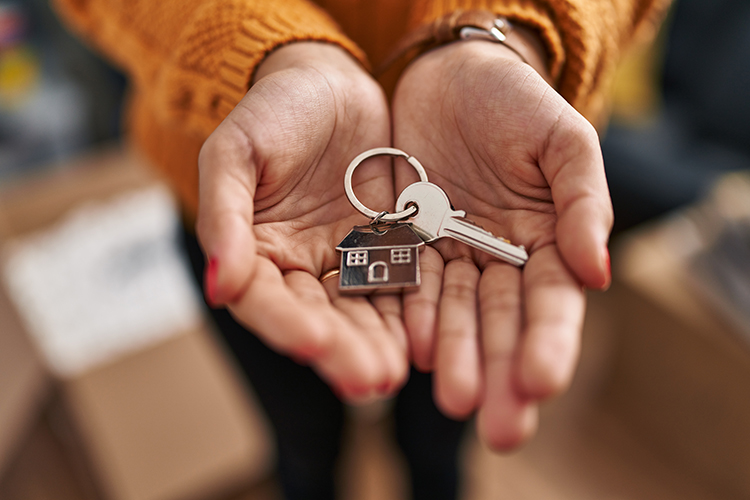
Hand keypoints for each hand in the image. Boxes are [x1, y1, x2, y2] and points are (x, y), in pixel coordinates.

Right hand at [197, 43, 407, 400]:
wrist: (329, 80)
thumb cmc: (273, 109)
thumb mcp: (235, 152)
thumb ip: (224, 216)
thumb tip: (219, 285)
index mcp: (253, 248)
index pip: (262, 298)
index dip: (285, 323)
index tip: (314, 342)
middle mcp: (298, 264)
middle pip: (316, 315)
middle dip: (342, 349)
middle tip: (371, 380)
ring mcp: (344, 257)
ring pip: (358, 309)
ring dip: (376, 342)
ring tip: (395, 373)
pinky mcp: (386, 245)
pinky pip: (397, 281)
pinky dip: (407, 310)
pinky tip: (422, 338)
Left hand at [392, 40, 612, 447]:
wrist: (451, 75)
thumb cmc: (517, 101)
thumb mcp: (562, 140)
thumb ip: (584, 202)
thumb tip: (599, 273)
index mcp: (548, 240)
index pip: (553, 301)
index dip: (550, 341)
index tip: (542, 381)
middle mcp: (500, 259)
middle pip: (503, 323)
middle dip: (503, 372)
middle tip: (501, 426)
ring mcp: (453, 254)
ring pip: (455, 314)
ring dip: (457, 357)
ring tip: (455, 400)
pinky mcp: (408, 242)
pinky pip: (408, 284)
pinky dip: (412, 316)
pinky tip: (413, 349)